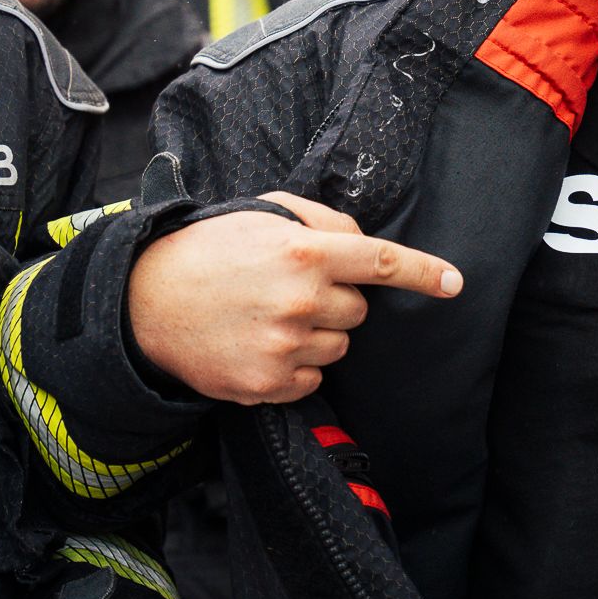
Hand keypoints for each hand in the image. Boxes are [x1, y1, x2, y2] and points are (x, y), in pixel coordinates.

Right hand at [128, 192, 462, 404]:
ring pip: (339, 346)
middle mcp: (300, 301)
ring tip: (268, 317)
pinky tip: (259, 344)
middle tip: (289, 290)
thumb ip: (323, 222)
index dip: (423, 272)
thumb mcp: (264, 214)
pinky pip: (314, 378)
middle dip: (336, 300)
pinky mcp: (267, 384)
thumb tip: (365, 243)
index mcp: (303, 253)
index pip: (380, 262)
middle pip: (359, 311)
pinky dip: (296, 365)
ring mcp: (284, 347)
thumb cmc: (210, 250)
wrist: (143, 301)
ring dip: (316, 334)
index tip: (454, 282)